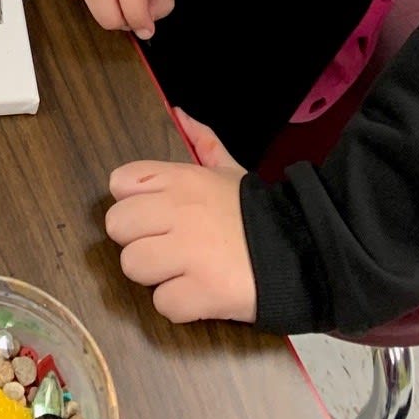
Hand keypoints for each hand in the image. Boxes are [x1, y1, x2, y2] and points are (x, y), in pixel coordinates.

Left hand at [107, 112, 257, 323]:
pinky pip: (162, 304)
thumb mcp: (230, 171)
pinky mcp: (200, 292)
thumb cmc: (257, 213)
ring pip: (132, 266)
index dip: (133, 202)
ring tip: (184, 271)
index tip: (155, 215)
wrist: (301, 252)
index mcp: (181, 178)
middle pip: (117, 226)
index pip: (120, 182)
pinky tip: (200, 293)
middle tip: (167, 247)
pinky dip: (179, 305)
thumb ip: (203, 142)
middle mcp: (178, 210)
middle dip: (138, 240)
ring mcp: (187, 252)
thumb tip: (180, 113)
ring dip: (155, 275)